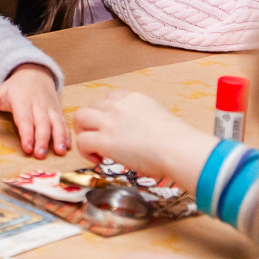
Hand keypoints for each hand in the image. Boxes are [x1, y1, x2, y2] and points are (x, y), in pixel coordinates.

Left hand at [0, 64, 69, 159]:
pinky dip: (67, 134)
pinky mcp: (58, 112)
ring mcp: (50, 109)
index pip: (25, 119)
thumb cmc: (16, 89)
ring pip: (56, 123)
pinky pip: (64, 123)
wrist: (36, 74)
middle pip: (42, 123)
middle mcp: (38, 105)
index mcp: (23, 101)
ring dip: (59, 138)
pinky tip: (67, 146)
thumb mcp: (0, 91)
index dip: (26, 133)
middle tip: (40, 155)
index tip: (26, 147)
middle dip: (42, 139)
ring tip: (60, 152)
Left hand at [73, 91, 215, 187]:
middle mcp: (119, 106)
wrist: (178, 148)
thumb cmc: (177, 140)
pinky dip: (85, 151)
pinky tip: (98, 159)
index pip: (110, 98)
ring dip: (83, 132)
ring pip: (80, 118)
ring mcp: (109, 122)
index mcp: (134, 98)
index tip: (111, 126)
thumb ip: (145, 120)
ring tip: (93, 147)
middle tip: (98, 137)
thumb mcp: (159, 118)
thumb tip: (142, 134)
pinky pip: (82, 141)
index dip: (106, 113)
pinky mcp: (104, 140)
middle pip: (92, 106)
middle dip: (91, 121)